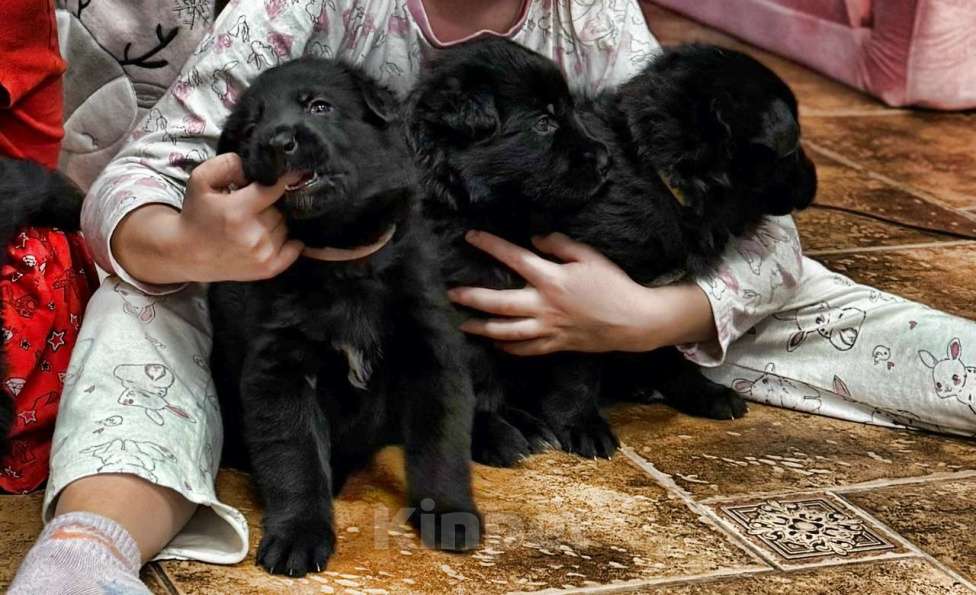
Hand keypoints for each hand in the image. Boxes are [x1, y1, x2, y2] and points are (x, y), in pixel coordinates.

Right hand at [113, 153, 303, 284]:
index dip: (284, 181)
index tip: (295, 174)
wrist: (186, 253)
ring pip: (286, 226)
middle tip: (253, 207)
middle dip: (269, 204)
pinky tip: (273, 236)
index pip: (274, 190)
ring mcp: (262, 254)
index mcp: (238, 212)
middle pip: (279, 209)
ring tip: (255, 224)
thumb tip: (254, 168)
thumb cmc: (195, 215)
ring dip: (276, 222)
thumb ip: (227, 164)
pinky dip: (290, 241)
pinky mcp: (267, 269)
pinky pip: (294, 249)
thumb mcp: (201, 180)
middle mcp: (253, 235)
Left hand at [447, 231, 717, 355]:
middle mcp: (544, 305)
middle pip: (499, 303)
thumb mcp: (589, 256)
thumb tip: (535, 239)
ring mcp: (548, 328)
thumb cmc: (613, 284)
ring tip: (463, 325)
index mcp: (551, 278)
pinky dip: (508, 348)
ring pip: (507, 332)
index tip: (470, 236)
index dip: (490, 245)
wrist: (634, 321)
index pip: (513, 258)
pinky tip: (495, 345)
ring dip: (482, 328)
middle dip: (472, 298)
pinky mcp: (556, 345)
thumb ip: (560, 245)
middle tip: (451, 294)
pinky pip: (526, 350)